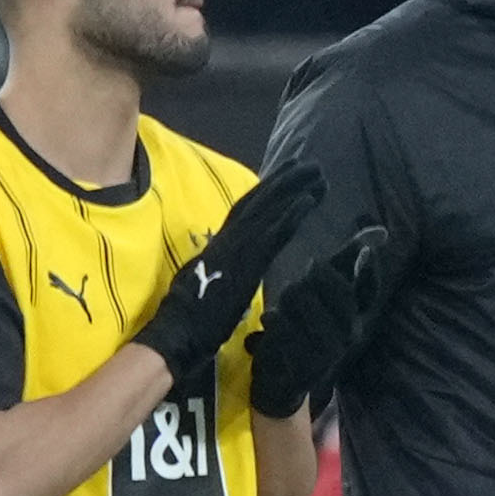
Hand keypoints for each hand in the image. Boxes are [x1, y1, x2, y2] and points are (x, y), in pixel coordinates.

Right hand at [131, 162, 326, 375]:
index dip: (264, 191)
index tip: (284, 174)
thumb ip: (220, 273)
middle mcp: (226, 240)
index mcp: (218, 247)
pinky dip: (291, 215)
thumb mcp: (205, 288)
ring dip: (293, 188)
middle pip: (257, 202)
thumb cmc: (187, 321)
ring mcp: (237, 249)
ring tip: (316, 171)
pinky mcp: (247, 263)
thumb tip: (229, 268)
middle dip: (282, 180)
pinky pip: (273, 235)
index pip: (243, 212)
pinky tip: (309, 201)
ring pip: (267, 210)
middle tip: (307, 162)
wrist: (178, 333)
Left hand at [242, 218, 400, 419]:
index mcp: (357, 317)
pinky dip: (276, 318)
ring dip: (288, 297)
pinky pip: (287, 326)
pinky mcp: (304, 362)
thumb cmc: (303, 327)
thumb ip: (347, 262)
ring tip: (281, 306)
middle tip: (298, 282)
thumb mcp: (323, 295)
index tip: (364, 252)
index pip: (369, 290)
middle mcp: (350, 334)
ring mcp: (329, 351)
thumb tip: (381, 232)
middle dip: (312, 277)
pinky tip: (270, 319)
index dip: (369, 270)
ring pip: (305, 301)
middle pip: (334, 289)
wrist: (282, 379)